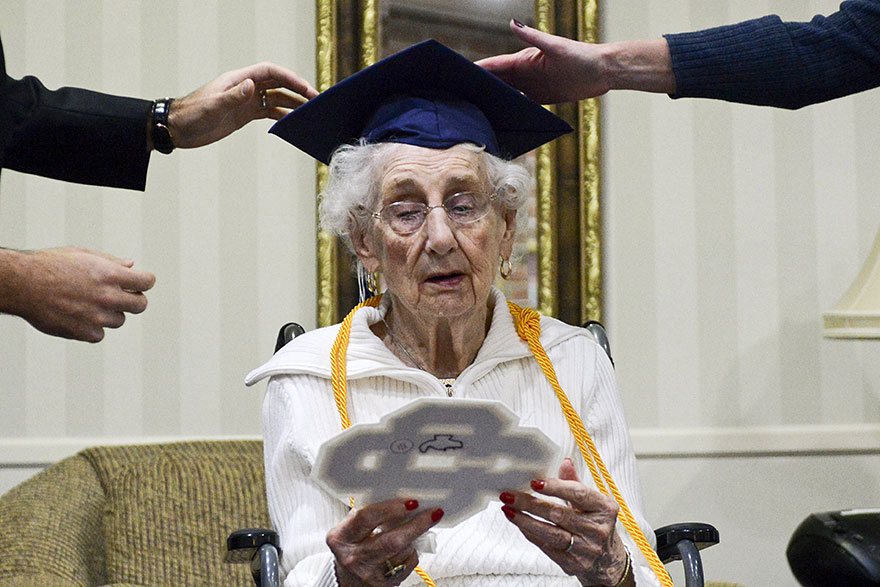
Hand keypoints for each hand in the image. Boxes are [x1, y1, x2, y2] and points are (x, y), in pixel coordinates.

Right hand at [0, 247, 155, 342]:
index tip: (137, 283)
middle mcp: (108, 297)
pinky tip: (76, 315)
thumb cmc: (50, 265)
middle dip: (134, 300)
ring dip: (109, 313)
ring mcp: (98, 316)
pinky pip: (100, 334)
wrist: (21, 284)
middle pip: (141, 305)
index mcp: (110, 275)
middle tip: (120, 296)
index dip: (143, 282)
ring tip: (87, 303)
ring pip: (119, 320)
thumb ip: (111, 262)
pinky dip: (92, 327)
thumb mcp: (82, 254)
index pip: (147, 282)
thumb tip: (132, 265)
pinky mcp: (85, 333)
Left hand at [166, 62, 318, 148]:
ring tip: (309, 112)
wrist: (179, 128)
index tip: (304, 88)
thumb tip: (253, 85)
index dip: (289, 77)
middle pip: (277, 83)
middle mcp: (245, 88)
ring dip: (292, 103)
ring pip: (275, 98)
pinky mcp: (244, 114)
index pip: (270, 72)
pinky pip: (268, 112)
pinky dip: (281, 116)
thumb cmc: (192, 114)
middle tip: (315, 99)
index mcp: (238, 80)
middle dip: (297, 89)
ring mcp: (246, 101)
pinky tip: (292, 121)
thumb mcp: (213, 105)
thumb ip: (234, 96)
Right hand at [326, 498, 443, 585]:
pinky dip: (412, 552)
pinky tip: (407, 547)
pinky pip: (408, 564)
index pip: (367, 518)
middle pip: (391, 540)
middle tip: (433, 513)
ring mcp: (368, 573)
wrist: (348, 579)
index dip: (391, 508)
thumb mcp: (351, 528)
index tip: (411, 502)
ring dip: (413, 538)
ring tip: (415, 528)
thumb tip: (401, 498)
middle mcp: (353, 557)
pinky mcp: (383, 584)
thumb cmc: (353, 547)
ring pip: (403, 552)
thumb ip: (369, 513)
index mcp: (341, 536)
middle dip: (416, 525)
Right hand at [476, 20, 673, 103]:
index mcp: (525, 59)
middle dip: (480, 87)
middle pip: (497, 81)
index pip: (495, 65)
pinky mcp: (541, 99)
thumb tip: (512, 23)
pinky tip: (499, 118)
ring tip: (474, 110)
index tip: (460, 74)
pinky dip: (509, 110)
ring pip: (506, 94)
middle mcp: (526, 72)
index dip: (478, 69)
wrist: (602, 71)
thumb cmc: (581, 56)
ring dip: (493, 100)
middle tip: (460, 96)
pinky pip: (520, 106)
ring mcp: (532, 86)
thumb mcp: (555, 46)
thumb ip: (532, 36)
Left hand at [499, 459, 631, 585]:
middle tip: (509, 495)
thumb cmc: (595, 523)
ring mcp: (586, 549)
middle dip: (531, 504)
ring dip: (525, 520)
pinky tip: (518, 523)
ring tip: (508, 509)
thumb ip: (575, 482)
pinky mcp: (574, 564)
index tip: (534, 482)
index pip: (578, 494)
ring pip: (550, 533)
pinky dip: (530, 533)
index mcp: (604, 508)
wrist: (607, 560)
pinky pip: (546, 547)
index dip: (556, 487)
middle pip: (559, 514)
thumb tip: (564, 462)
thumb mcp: (592, 501)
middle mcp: (597, 530)